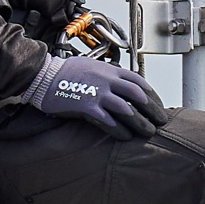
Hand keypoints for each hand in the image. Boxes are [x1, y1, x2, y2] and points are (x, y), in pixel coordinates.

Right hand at [23, 54, 168, 139]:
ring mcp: (97, 93)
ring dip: (140, 122)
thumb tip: (124, 86)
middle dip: (152, 110)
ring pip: (127, 110)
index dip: (152, 95)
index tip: (159, 105)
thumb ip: (110, 75)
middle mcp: (107, 80)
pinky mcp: (86, 107)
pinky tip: (126, 137)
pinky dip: (119, 130)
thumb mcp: (93, 67)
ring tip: (148, 132)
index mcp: (110, 69)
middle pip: (138, 96)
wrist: (44, 76)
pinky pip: (108, 121)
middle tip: (161, 121)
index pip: (139, 82)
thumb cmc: (67, 72)